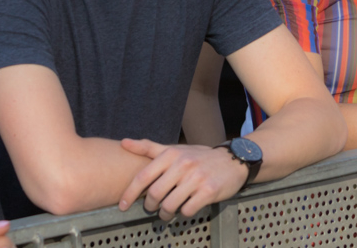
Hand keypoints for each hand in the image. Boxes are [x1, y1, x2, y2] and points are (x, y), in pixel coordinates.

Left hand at [117, 140, 248, 220]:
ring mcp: (196, 178)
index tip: (123, 206)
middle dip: (150, 206)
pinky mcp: (209, 191)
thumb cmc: (199, 157)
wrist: (233, 160)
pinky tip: (186, 207)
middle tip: (153, 207)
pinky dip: (183, 213)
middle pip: (155, 194)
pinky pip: (187, 210)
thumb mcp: (174, 149)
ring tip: (167, 212)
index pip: (143, 176)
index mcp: (171, 154)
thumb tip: (124, 142)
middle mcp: (183, 164)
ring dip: (165, 213)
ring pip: (170, 205)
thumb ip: (149, 147)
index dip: (130, 193)